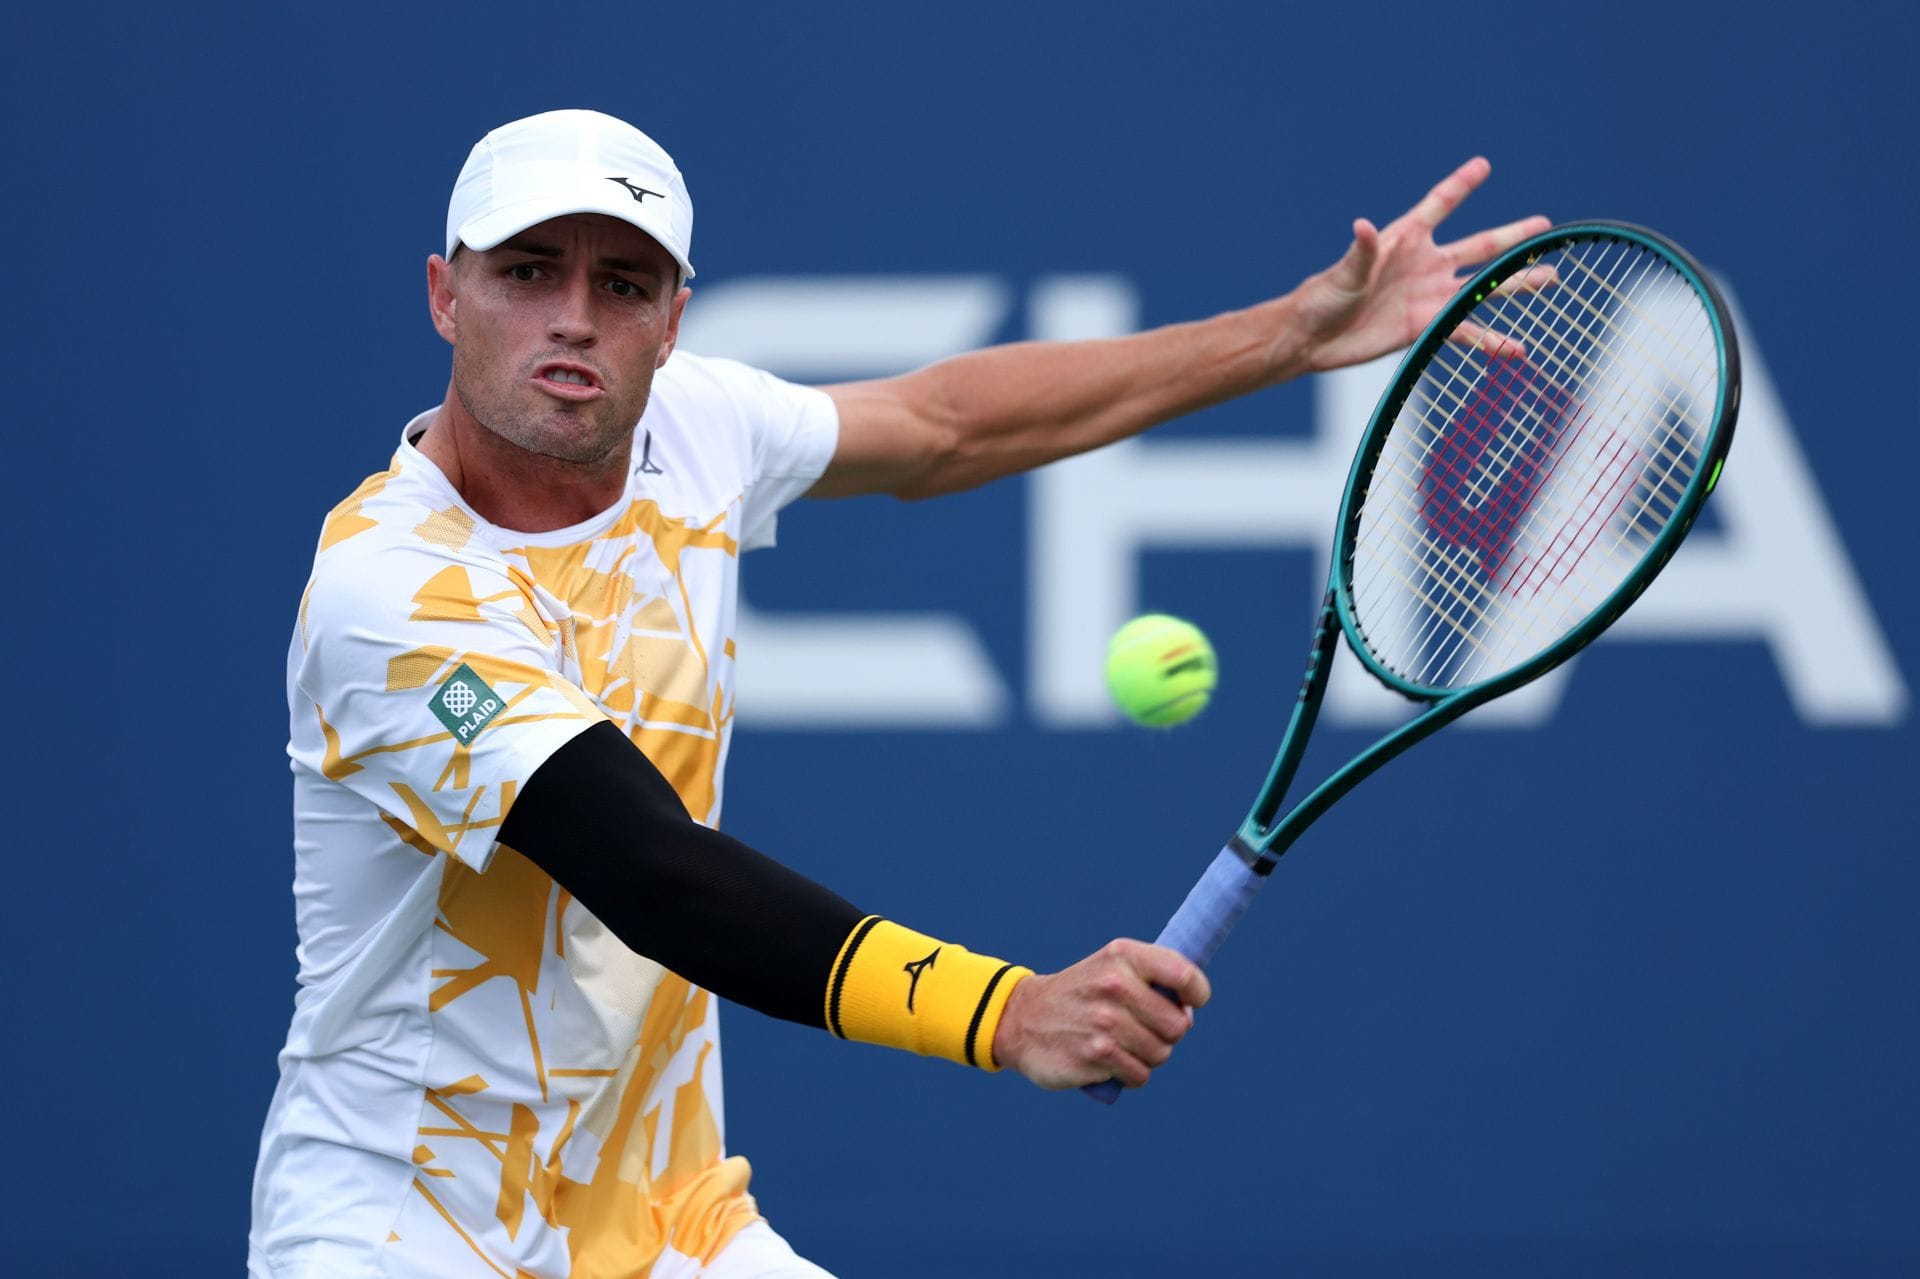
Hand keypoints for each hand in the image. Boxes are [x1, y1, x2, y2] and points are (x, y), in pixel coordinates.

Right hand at [991, 939, 1210, 1089]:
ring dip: (1145, 1056)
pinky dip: (1129, 1074)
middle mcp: (1115, 985)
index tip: (1189, 1002)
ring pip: (1161, 1054)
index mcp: (1123, 956)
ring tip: (1118, 1043)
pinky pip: (1140, 1075)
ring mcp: (1105, 1022)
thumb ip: (1154, 980)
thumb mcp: (1111, 967)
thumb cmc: (1082, 993)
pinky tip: (1107, 1061)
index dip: (1196, 994)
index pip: (1185, 976)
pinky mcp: (1095, 1055)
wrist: (1022, 1018)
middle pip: (1178, 1026)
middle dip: (1166, 1033)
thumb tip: (1188, 1012)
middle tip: (1139, 1027)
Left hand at [1285, 157, 1549, 372]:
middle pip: (1479, 246)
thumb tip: (1363, 226)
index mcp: (1406, 239)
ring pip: (1483, 287)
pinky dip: (1491, 341)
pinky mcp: (1428, 326)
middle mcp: (1426, 264)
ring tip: (1549, 277)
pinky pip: (1467, 331)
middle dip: (1512, 237)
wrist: (1315, 338)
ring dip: (1516, 284)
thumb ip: (1360, 253)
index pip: (1439, 205)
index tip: (1483, 165)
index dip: (1461, 185)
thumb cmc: (1324, 297)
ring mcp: (1432, 296)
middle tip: (1544, 226)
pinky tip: (1517, 348)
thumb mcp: (1343, 274)